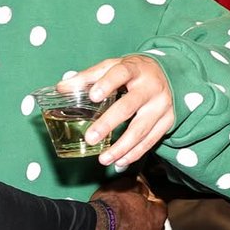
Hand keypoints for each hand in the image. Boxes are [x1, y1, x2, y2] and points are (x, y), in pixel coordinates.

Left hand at [58, 54, 174, 169]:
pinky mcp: (168, 120)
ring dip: (121, 147)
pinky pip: (151, 140)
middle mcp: (151, 87)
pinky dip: (135, 153)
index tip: (93, 96)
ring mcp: (161, 105)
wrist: (168, 74)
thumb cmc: (132, 72)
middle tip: (90, 138)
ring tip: (103, 159)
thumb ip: (88, 77)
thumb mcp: (112, 67)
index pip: (121, 73)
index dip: (107, 84)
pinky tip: (120, 162)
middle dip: (109, 123)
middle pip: (129, 106)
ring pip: (141, 129)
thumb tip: (61, 87)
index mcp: (135, 68)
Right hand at [85, 177, 166, 229]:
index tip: (141, 201)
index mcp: (156, 215)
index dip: (149, 202)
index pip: (160, 206)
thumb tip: (141, 186)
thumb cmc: (108, 209)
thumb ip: (137, 187)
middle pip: (155, 229)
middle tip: (131, 219)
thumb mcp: (123, 187)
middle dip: (146, 224)